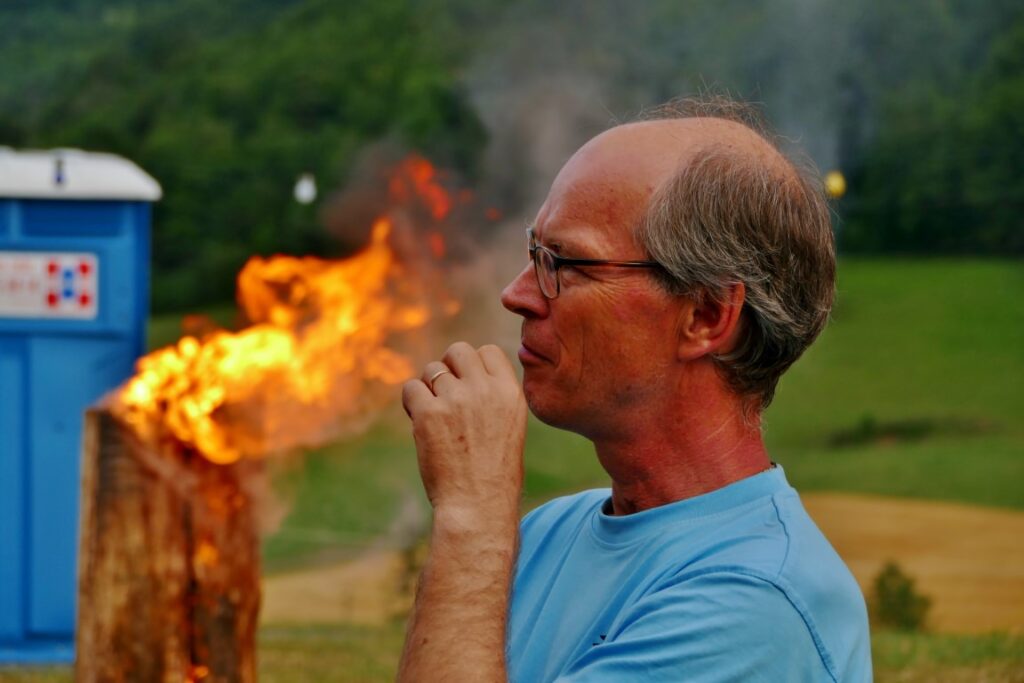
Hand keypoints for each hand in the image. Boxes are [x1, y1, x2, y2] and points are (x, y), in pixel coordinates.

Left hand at [402, 342, 526, 522]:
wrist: (478, 505)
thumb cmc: (494, 473)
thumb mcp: (509, 426)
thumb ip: (492, 395)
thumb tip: (462, 371)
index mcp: (510, 392)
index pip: (487, 351)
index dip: (474, 366)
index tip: (469, 388)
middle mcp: (484, 390)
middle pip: (458, 351)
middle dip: (448, 368)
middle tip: (446, 396)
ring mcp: (456, 399)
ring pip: (431, 369)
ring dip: (429, 388)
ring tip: (435, 417)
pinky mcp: (428, 413)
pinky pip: (411, 388)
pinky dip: (411, 402)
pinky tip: (420, 422)